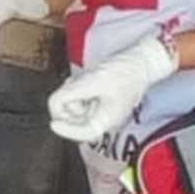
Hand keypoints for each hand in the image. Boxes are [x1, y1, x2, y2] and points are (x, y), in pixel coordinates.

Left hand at [47, 32, 177, 144]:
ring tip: (81, 80)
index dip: (66, 130)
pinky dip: (76, 90)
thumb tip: (54, 103)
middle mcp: (103, 118)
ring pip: (75, 107)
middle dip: (69, 104)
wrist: (141, 60)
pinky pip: (79, 98)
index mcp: (106, 120)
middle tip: (72, 87)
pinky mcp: (98, 98)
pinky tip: (82, 80)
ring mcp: (100, 108)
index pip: (82, 133)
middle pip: (75, 120)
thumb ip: (70, 94)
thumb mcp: (93, 82)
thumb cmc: (124, 73)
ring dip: (72, 94)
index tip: (53, 123)